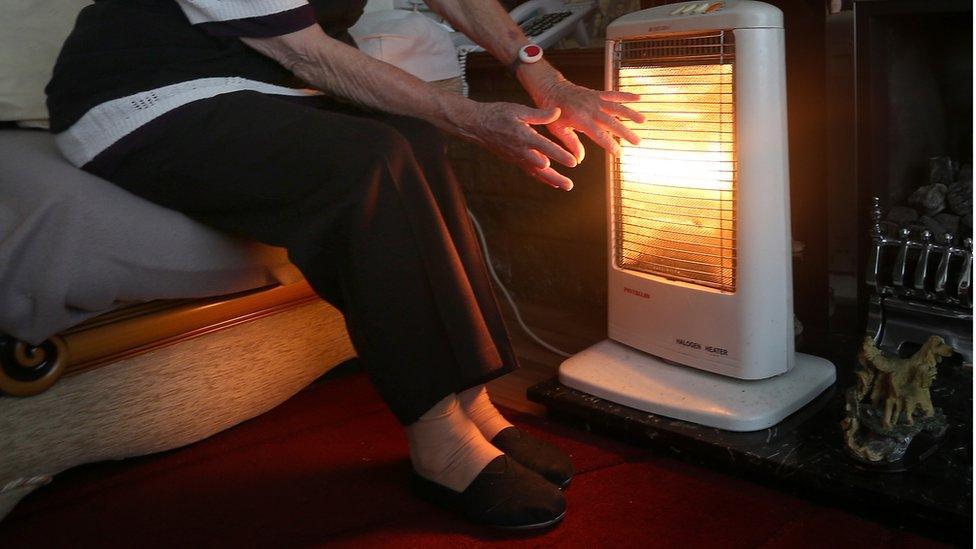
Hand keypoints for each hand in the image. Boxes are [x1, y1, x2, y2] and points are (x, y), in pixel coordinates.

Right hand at [454, 101, 578, 189]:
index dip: (560, 155)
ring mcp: (517, 157)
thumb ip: (540, 114)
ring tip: (566, 186)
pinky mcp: (514, 160)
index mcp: (524, 136)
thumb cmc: (497, 114)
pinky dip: (541, 178)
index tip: (573, 162)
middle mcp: (521, 150)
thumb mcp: (519, 110)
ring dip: (551, 180)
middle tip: (570, 185)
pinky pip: (529, 171)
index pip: (545, 147)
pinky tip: (552, 183)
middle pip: (541, 167)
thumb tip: (558, 112)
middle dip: (556, 176)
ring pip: (536, 172)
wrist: (477, 125)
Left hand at [524, 71, 645, 163]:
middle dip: (625, 132)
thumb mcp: (557, 130)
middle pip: (611, 122)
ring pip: (616, 107)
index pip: (598, 135)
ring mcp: (595, 100)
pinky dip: (626, 96)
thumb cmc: (553, 113)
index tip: (619, 153)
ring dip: (631, 113)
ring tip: (643, 121)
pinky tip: (639, 98)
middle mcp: (590, 109)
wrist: (551, 89)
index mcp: (579, 119)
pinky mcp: (597, 94)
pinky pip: (613, 94)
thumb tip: (579, 159)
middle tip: (637, 142)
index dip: (609, 144)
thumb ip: (571, 143)